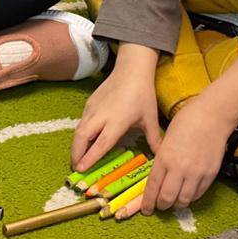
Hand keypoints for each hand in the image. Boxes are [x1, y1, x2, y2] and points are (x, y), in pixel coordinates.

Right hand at [71, 48, 162, 169]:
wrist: (132, 69)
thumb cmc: (143, 94)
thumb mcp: (150, 118)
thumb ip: (154, 139)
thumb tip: (161, 157)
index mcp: (118, 121)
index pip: (101, 143)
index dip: (91, 157)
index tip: (82, 169)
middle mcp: (102, 116)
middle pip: (82, 137)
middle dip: (76, 154)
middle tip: (77, 168)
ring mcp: (93, 109)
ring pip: (79, 130)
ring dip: (76, 145)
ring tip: (78, 158)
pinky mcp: (89, 103)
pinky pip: (82, 122)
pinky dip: (80, 134)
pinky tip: (85, 142)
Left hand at [141, 99, 227, 210]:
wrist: (212, 116)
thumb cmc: (187, 122)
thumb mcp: (166, 139)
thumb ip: (162, 159)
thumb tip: (159, 176)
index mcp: (164, 158)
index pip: (153, 187)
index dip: (148, 202)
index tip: (146, 210)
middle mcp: (179, 168)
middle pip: (167, 198)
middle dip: (162, 205)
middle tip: (160, 206)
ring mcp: (196, 172)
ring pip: (183, 200)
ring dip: (177, 203)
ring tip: (175, 201)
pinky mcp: (210, 174)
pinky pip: (198, 194)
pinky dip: (191, 197)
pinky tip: (188, 193)